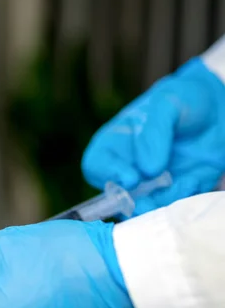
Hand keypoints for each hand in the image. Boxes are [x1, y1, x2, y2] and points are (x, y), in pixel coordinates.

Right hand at [82, 58, 224, 214]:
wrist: (220, 110)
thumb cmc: (185, 100)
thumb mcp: (168, 104)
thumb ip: (153, 133)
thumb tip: (147, 169)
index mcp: (115, 143)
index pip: (96, 165)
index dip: (107, 175)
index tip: (132, 178)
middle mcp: (127, 166)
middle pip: (114, 194)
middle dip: (133, 202)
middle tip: (152, 201)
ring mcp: (149, 182)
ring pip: (142, 207)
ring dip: (163, 202)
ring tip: (187, 181)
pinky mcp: (172, 192)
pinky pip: (169, 207)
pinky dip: (181, 199)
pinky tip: (193, 180)